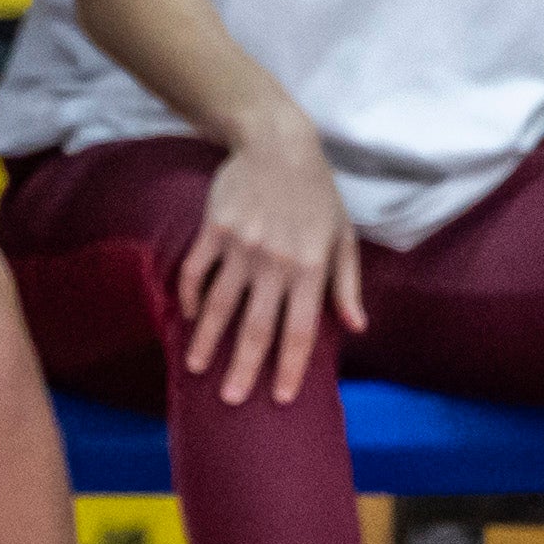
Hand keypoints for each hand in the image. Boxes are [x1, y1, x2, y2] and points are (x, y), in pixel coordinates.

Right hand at [181, 124, 362, 408]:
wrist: (277, 143)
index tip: (279, 398)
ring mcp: (241, 247)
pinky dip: (189, 296)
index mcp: (311, 269)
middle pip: (256, 326)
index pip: (299, 330)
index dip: (289, 367)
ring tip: (195, 368)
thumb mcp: (343, 237)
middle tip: (230, 400)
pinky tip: (187, 317)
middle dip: (243, 368)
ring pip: (219, 304)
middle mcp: (275, 263)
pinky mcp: (214, 230)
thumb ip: (348, 284)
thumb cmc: (317, 193)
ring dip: (206, 340)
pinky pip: (196, 270)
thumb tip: (356, 327)